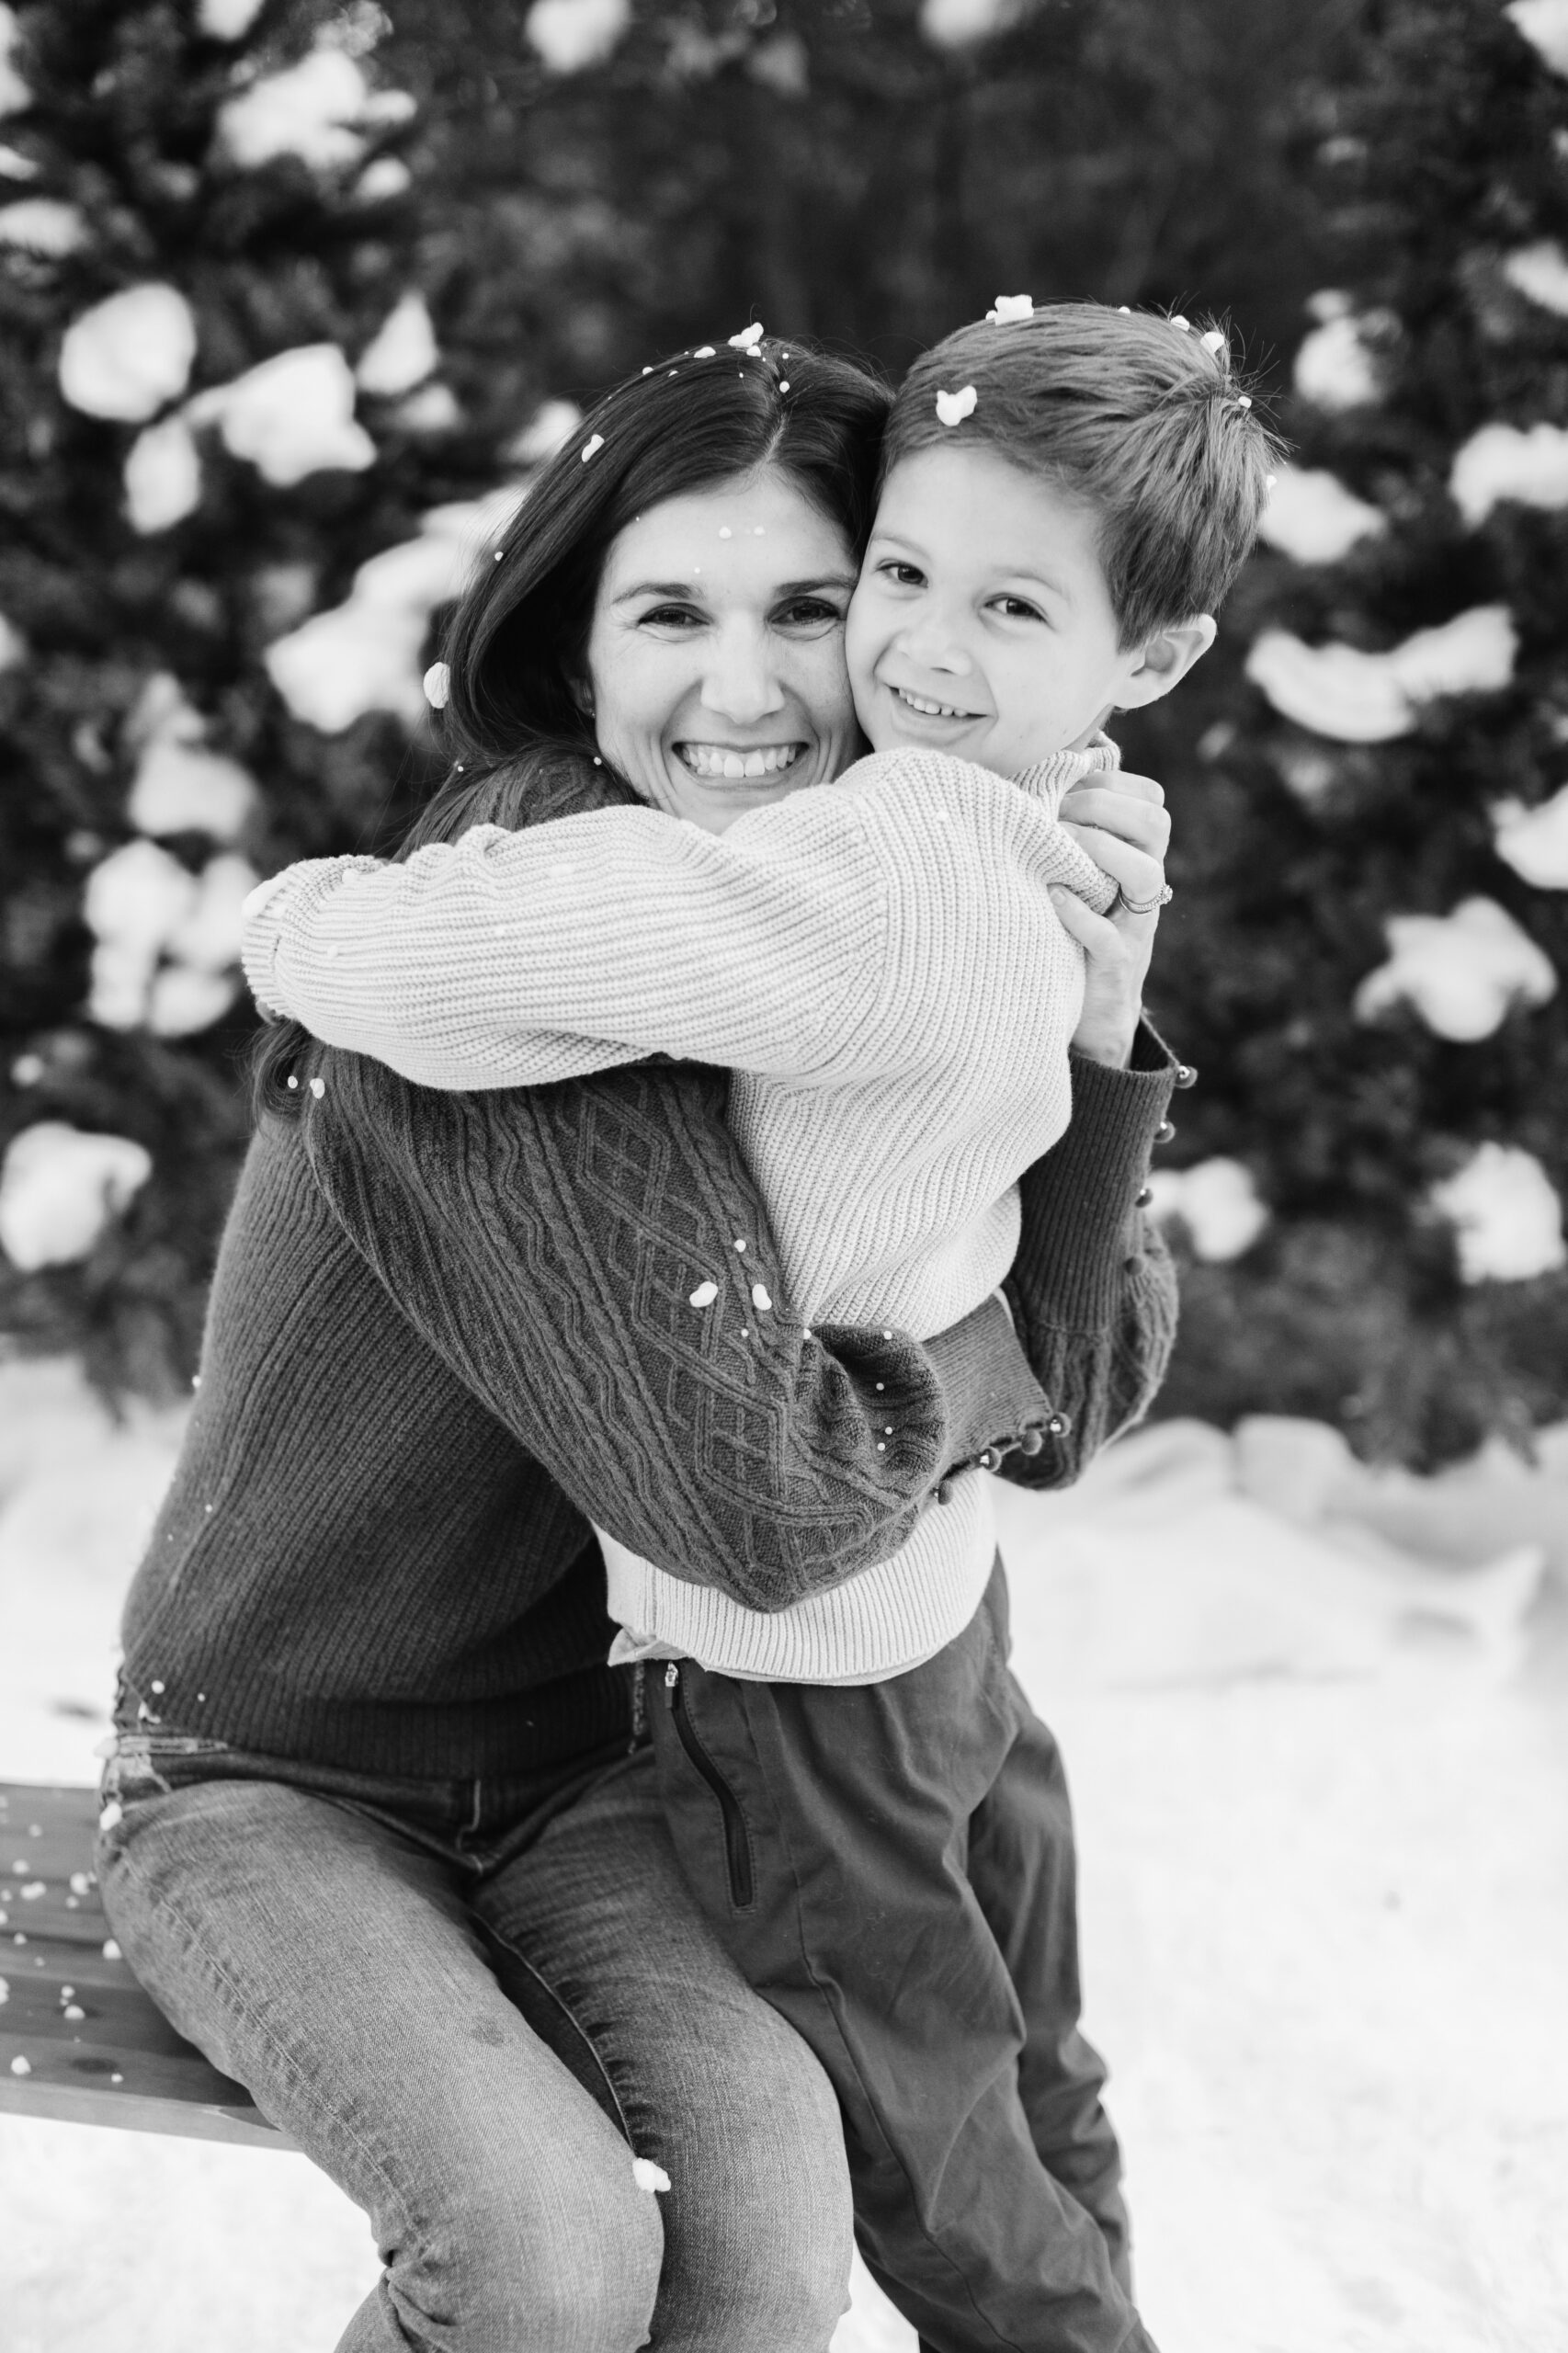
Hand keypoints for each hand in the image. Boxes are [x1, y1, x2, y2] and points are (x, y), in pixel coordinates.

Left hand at [1052, 771, 1170, 1067]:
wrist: (1092, 1009)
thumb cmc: (1074, 929)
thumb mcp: (1080, 877)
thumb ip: (1073, 833)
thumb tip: (1044, 777)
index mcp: (1140, 857)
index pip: (1151, 800)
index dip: (1110, 783)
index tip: (1064, 788)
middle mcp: (1146, 887)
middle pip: (1156, 824)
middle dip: (1103, 807)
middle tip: (1057, 815)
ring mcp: (1136, 926)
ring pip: (1145, 875)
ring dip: (1099, 850)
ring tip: (1058, 847)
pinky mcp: (1117, 965)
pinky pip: (1109, 937)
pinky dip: (1080, 915)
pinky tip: (1053, 896)